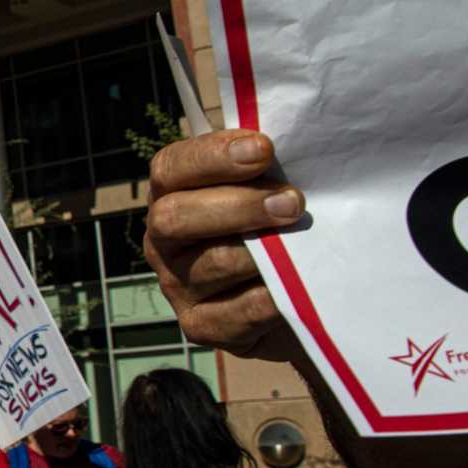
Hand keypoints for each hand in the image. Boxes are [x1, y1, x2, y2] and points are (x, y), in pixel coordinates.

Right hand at [142, 131, 303, 361]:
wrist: (292, 298)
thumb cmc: (278, 229)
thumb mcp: (267, 189)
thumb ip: (264, 167)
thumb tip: (292, 140)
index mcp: (171, 195)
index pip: (171, 167)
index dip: (212, 156)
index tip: (264, 149)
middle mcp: (163, 241)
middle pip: (175, 217)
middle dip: (237, 206)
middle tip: (292, 202)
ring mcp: (176, 286)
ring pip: (211, 263)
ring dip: (264, 251)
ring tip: (304, 240)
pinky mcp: (199, 326)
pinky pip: (235, 312)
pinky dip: (269, 296)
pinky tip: (296, 285)